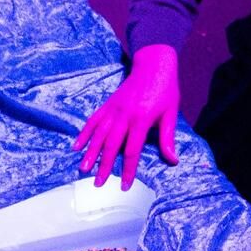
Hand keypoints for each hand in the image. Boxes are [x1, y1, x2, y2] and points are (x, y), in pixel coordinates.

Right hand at [75, 44, 179, 187]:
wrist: (154, 64)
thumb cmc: (165, 90)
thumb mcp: (171, 113)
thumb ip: (167, 138)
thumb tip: (173, 161)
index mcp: (141, 120)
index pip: (132, 151)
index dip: (128, 170)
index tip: (124, 186)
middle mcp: (124, 116)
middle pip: (111, 146)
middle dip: (104, 166)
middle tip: (98, 183)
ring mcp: (113, 109)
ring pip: (99, 135)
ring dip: (90, 153)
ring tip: (83, 169)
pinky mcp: (108, 104)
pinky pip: (93, 120)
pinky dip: (84, 133)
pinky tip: (77, 146)